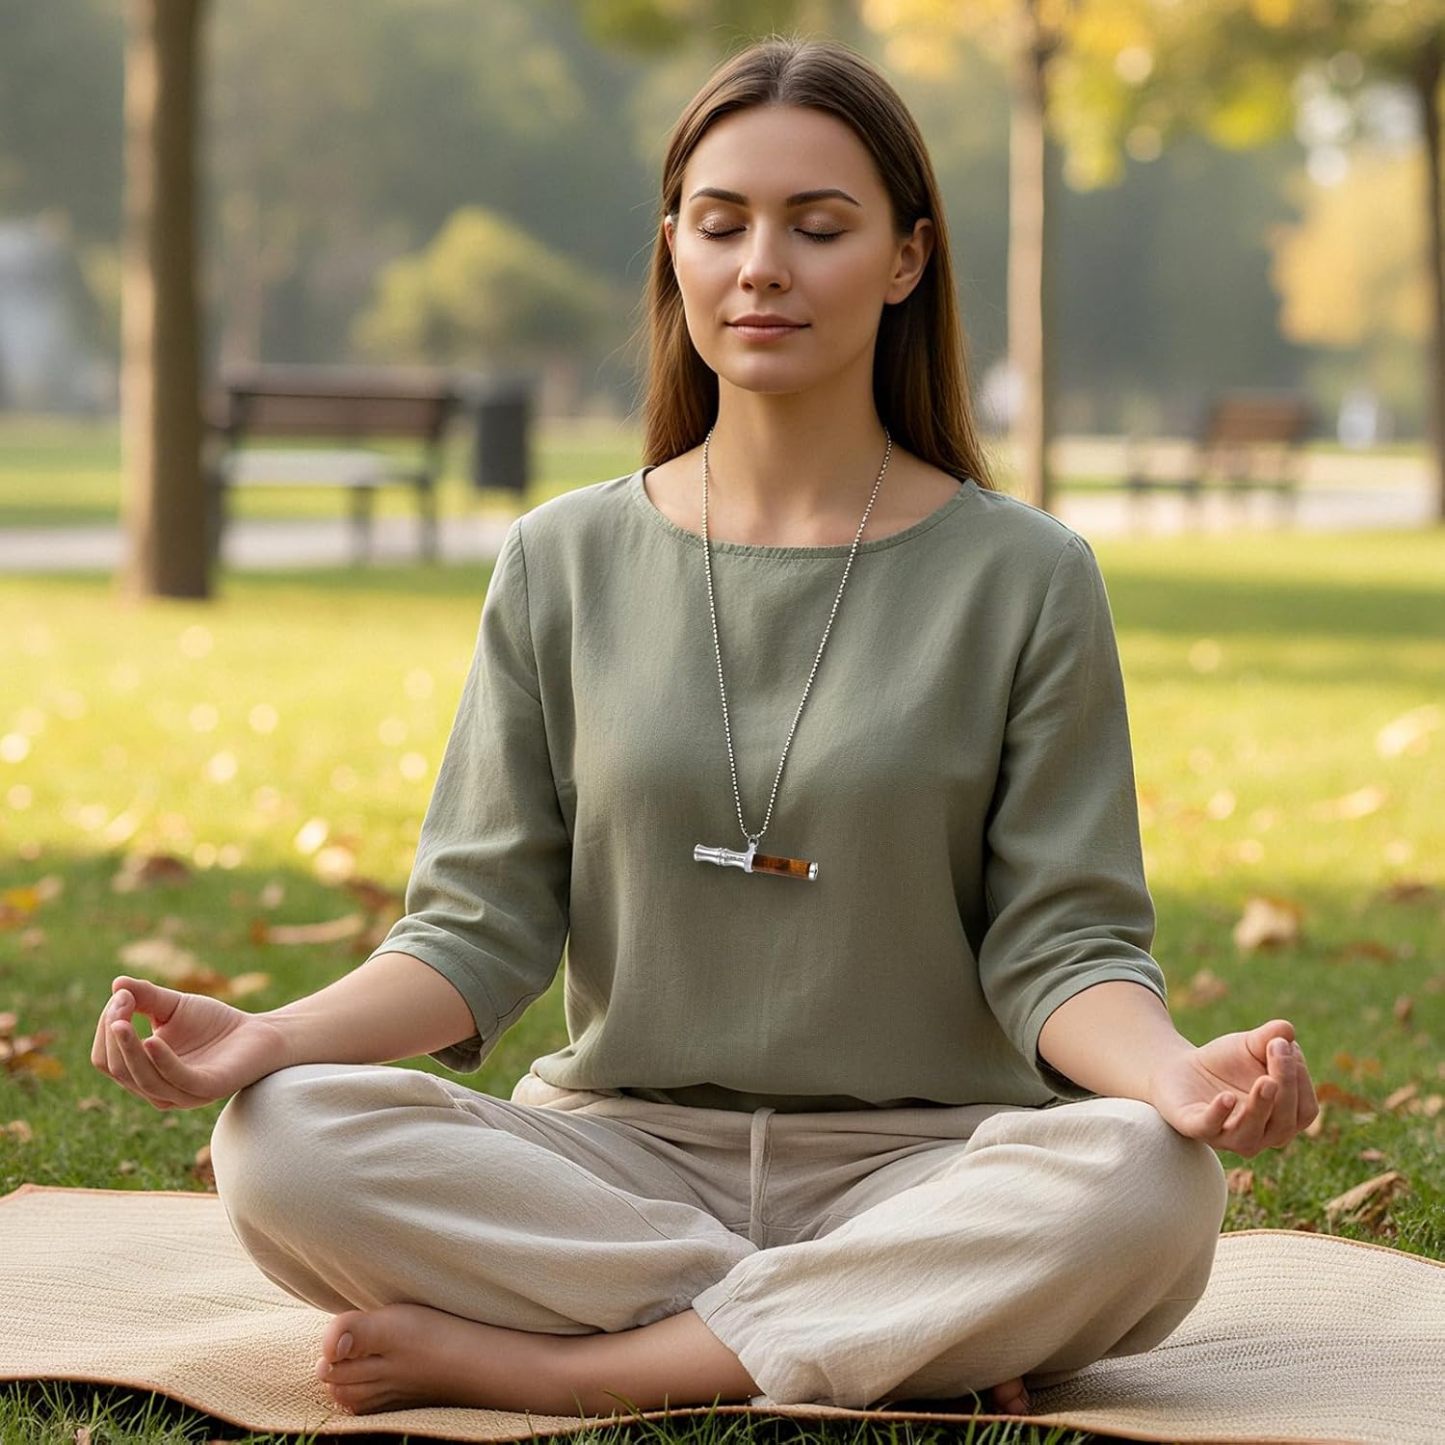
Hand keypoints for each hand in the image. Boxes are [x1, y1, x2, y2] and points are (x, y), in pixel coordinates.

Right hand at [92, 975, 288, 1110]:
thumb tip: (116, 983)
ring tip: (122, 1022)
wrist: (260, 1033)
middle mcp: (157, 1090)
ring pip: (142, 1079)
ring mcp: (181, 1094)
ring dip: (128, 1050)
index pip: (106, 1058)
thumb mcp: (173, 1006)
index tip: (121, 995)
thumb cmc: (214, 1023)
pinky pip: (176, 1080)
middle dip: (114, 1037)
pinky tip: (153, 1040)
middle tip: (123, 1002)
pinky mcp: (207, 1089)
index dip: (106, 1028)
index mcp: (143, 1073)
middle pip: (118, 1069)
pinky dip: (162, 1061)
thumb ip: (145, 996)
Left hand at [1148, 1020, 1317, 1157]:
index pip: (1305, 1111)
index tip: (1285, 1044)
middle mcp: (1259, 1136)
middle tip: (1278, 1051)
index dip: (1301, 1080)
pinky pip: (1210, 1127)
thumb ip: (1271, 1037)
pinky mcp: (1195, 1128)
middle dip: (1286, 1088)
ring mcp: (1226, 1136)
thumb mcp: (1251, 1045)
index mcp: (1281, 1120)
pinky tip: (1225, 1096)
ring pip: (1250, 1134)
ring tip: (1265, 1081)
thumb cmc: (1227, 1062)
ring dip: (1260, 1107)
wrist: (1180, 1067)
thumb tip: (1287, 1030)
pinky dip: (1219, 1114)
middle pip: (1283, 1124)